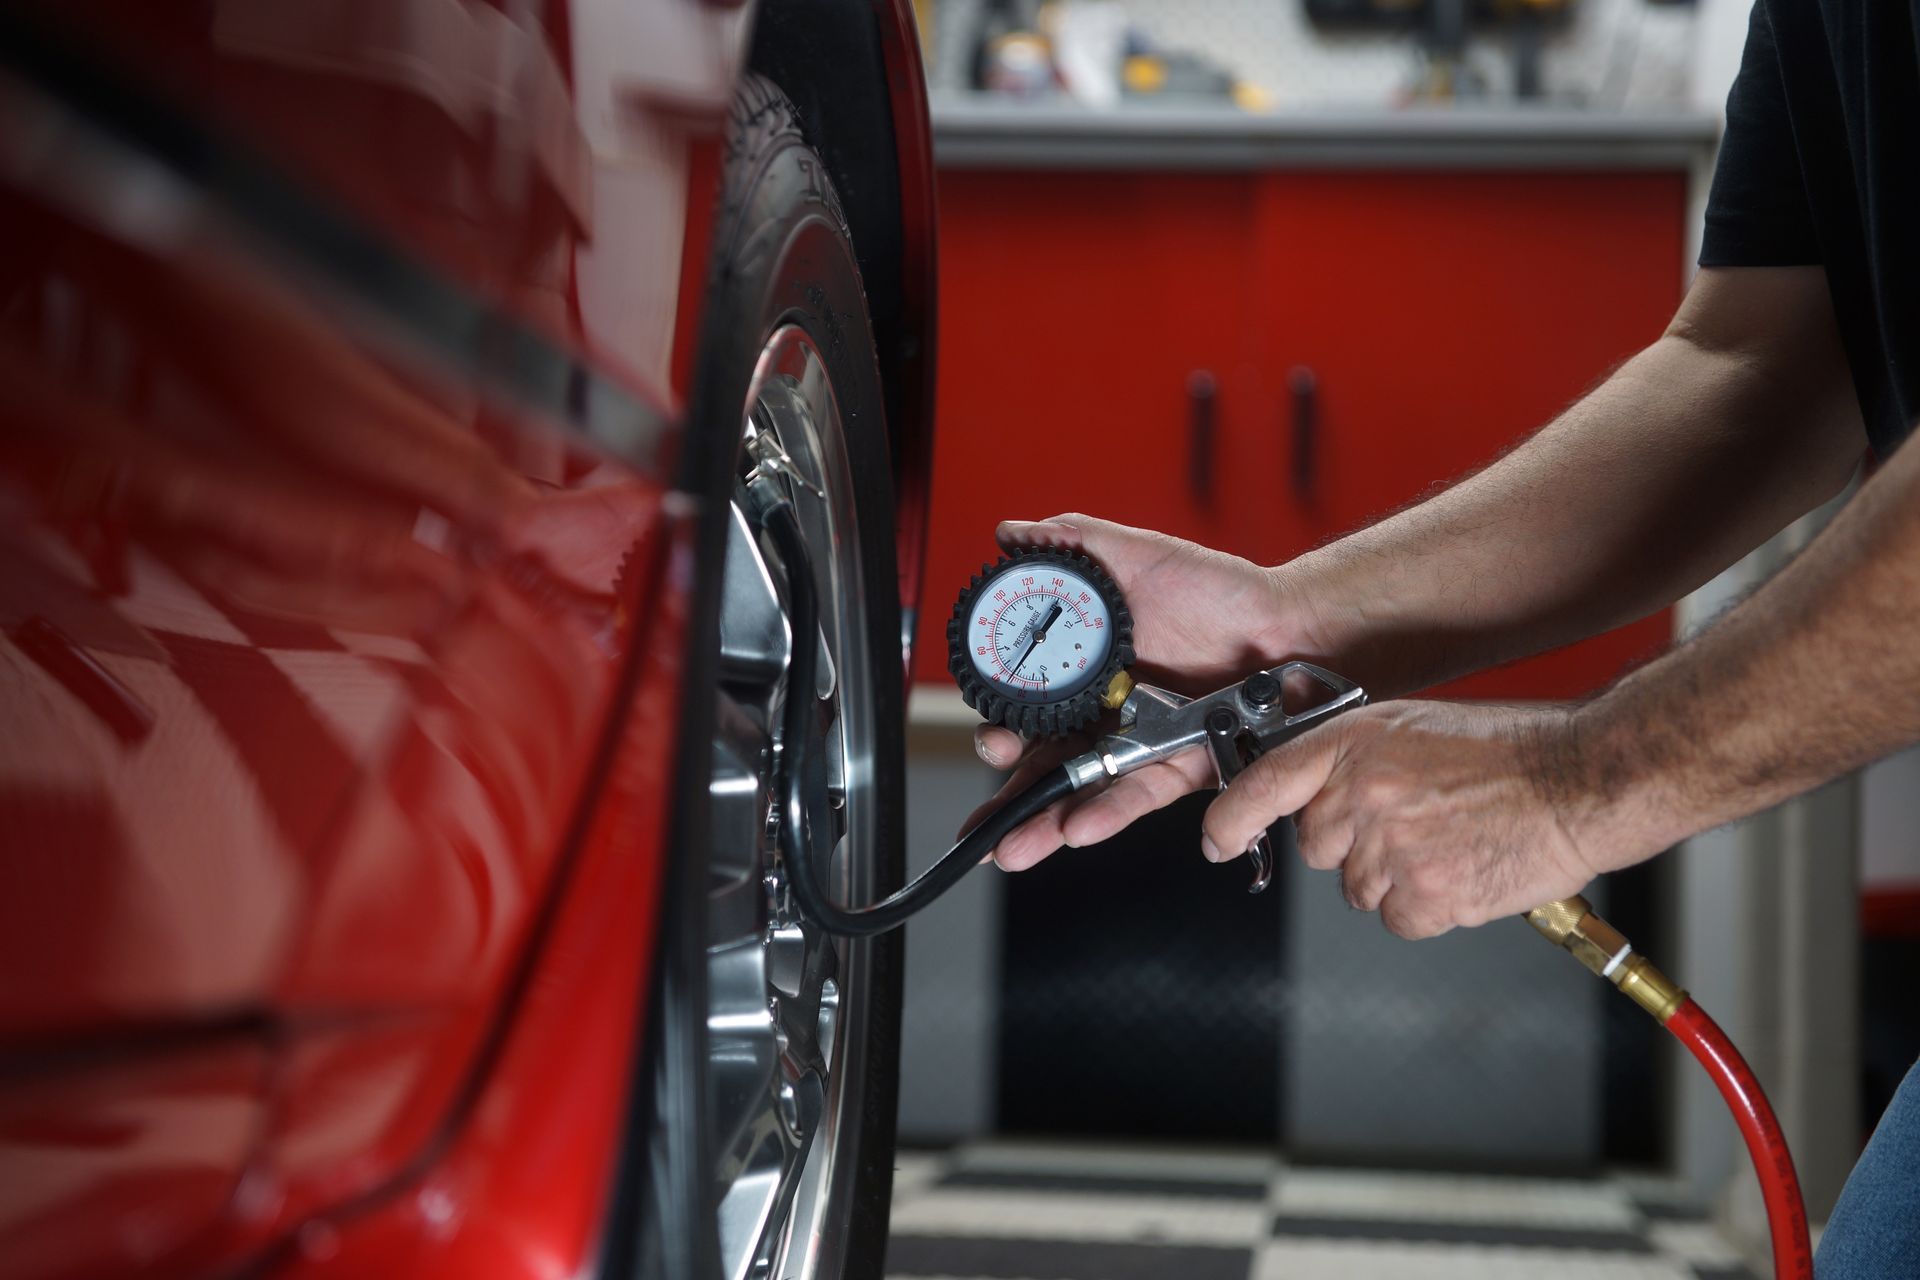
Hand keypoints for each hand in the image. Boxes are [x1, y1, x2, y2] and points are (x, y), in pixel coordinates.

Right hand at [966, 513, 1331, 869]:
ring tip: (1013, 848)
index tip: (990, 737)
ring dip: (1044, 824)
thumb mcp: (1135, 555)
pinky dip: (1108, 812)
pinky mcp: (1182, 766)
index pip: (1031, 711)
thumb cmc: (1216, 589)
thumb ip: (1072, 543)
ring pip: (1084, 790)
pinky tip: (1077, 828)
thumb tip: (1009, 536)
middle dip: (1011, 798)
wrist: (1287, 622)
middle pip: (1048, 763)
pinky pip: (1140, 794)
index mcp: (1088, 673)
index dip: (1003, 728)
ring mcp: (1144, 744)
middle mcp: (1109, 715)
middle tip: (989, 819)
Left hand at [1201, 700, 1627, 938]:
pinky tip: (1466, 871)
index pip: (1266, 782)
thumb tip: (1325, 797)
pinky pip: (1399, 919)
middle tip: (1412, 825)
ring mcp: (1392, 846)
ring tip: (1452, 842)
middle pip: (1318, 848)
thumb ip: (1359, 760)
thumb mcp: (1415, 727)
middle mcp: (1363, 792)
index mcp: (1355, 744)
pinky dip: (1429, 908)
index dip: (1232, 817)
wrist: (1582, 777)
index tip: (1218, 840)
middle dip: (1353, 846)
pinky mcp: (1428, 893)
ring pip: (1359, 889)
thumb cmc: (1512, 748)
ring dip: (1397, 879)